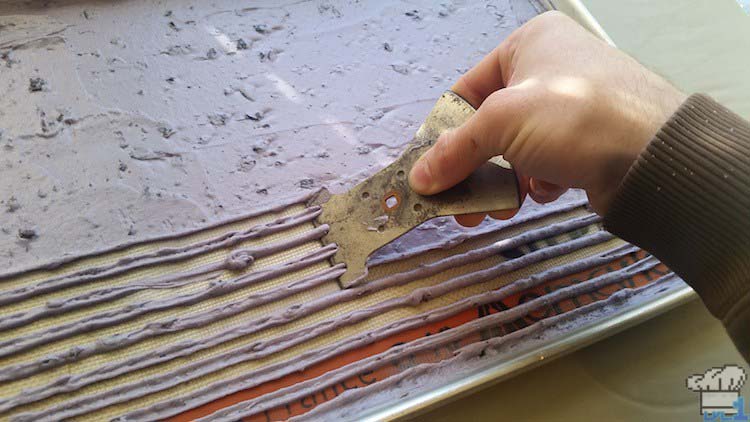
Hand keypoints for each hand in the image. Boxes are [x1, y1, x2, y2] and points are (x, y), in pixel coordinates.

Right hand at [409, 11, 685, 225]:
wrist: (654, 159)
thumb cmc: (577, 118)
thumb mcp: (502, 123)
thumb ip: (454, 149)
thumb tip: (420, 177)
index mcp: (529, 44)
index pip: (466, 91)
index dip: (444, 132)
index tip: (430, 168)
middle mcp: (551, 68)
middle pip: (489, 125)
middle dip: (473, 168)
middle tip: (460, 202)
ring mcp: (571, 106)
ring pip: (514, 149)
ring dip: (502, 181)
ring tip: (500, 208)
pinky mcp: (587, 140)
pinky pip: (544, 162)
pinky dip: (537, 181)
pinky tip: (546, 190)